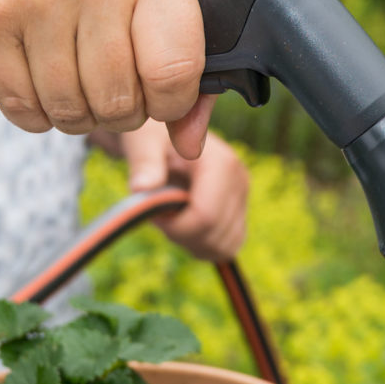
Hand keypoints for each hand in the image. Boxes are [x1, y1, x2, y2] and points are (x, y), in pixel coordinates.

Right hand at [0, 0, 212, 155]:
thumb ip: (185, 57)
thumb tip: (190, 144)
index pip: (175, 72)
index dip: (171, 105)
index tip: (159, 96)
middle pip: (118, 101)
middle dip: (118, 112)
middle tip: (110, 91)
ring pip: (68, 109)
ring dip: (74, 115)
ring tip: (74, 84)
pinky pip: (19, 104)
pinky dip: (32, 112)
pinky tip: (38, 83)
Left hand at [108, 113, 247, 261]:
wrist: (165, 135)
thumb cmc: (151, 136)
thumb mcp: (142, 142)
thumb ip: (144, 163)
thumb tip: (141, 189)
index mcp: (221, 163)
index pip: (206, 217)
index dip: (175, 226)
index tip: (154, 213)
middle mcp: (239, 180)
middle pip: (215, 236)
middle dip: (181, 235)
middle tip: (160, 214)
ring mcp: (243, 198)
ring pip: (223, 248)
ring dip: (191, 243)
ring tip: (172, 217)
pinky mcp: (241, 212)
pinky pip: (227, 248)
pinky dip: (202, 246)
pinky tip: (185, 226)